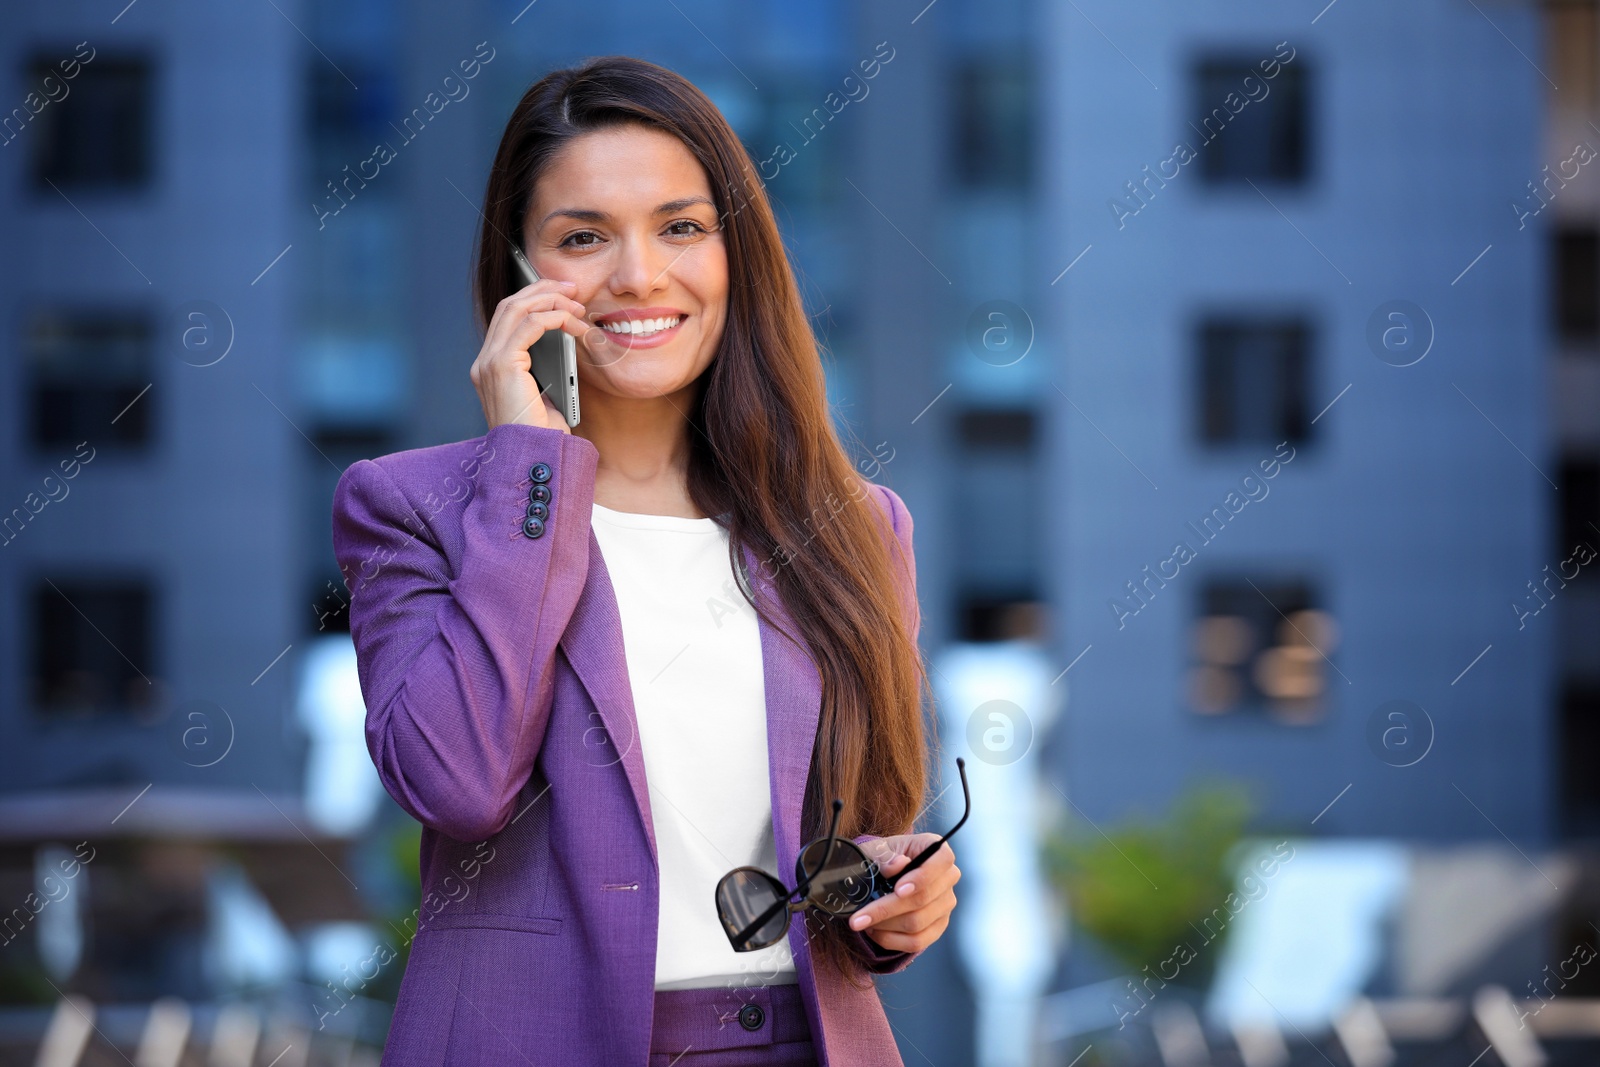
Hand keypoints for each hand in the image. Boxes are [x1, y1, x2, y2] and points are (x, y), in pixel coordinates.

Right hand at [471, 276, 587, 431]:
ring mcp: (489, 362)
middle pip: (509, 305)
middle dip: (542, 289)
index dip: (533, 299)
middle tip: (573, 288)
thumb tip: (566, 339)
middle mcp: (483, 361)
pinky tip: (574, 322)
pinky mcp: (502, 366)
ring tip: (578, 304)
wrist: (534, 458)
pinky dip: (554, 317)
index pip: (507, 318)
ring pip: (516, 308)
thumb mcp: (545, 394)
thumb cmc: (543, 434)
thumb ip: (545, 366)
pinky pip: (530, 325)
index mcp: (491, 367)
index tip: (562, 294)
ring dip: (550, 300)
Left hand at [847, 832, 959, 954]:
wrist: (882, 874)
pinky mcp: (938, 926)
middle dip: (887, 909)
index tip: (897, 889)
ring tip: (862, 922)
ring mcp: (945, 904)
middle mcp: (948, 877)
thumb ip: (885, 855)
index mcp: (937, 850)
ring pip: (917, 923)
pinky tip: (873, 932)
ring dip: (885, 925)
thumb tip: (898, 865)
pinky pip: (918, 941)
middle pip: (923, 898)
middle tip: (858, 918)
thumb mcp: (877, 849)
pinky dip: (891, 940)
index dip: (922, 877)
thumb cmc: (882, 858)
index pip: (942, 860)